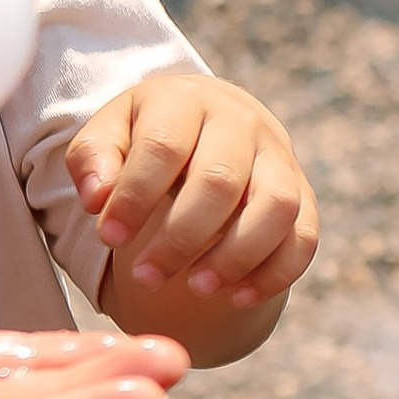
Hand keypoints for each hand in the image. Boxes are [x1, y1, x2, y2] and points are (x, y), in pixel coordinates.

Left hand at [68, 74, 316, 329]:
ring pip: (275, 206)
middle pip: (221, 181)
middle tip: (144, 276)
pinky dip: (277, 272)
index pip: (164, 146)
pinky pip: (305, 236)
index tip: (108, 237)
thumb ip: (93, 160)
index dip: (135, 196)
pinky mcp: (303, 193)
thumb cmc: (150, 135)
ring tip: (197, 288)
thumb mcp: (110, 133)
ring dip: (237, 255)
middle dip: (180, 237)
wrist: (211, 120)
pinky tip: (238, 297)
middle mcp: (242, 122)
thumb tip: (97, 199)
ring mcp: (279, 157)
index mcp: (186, 100)